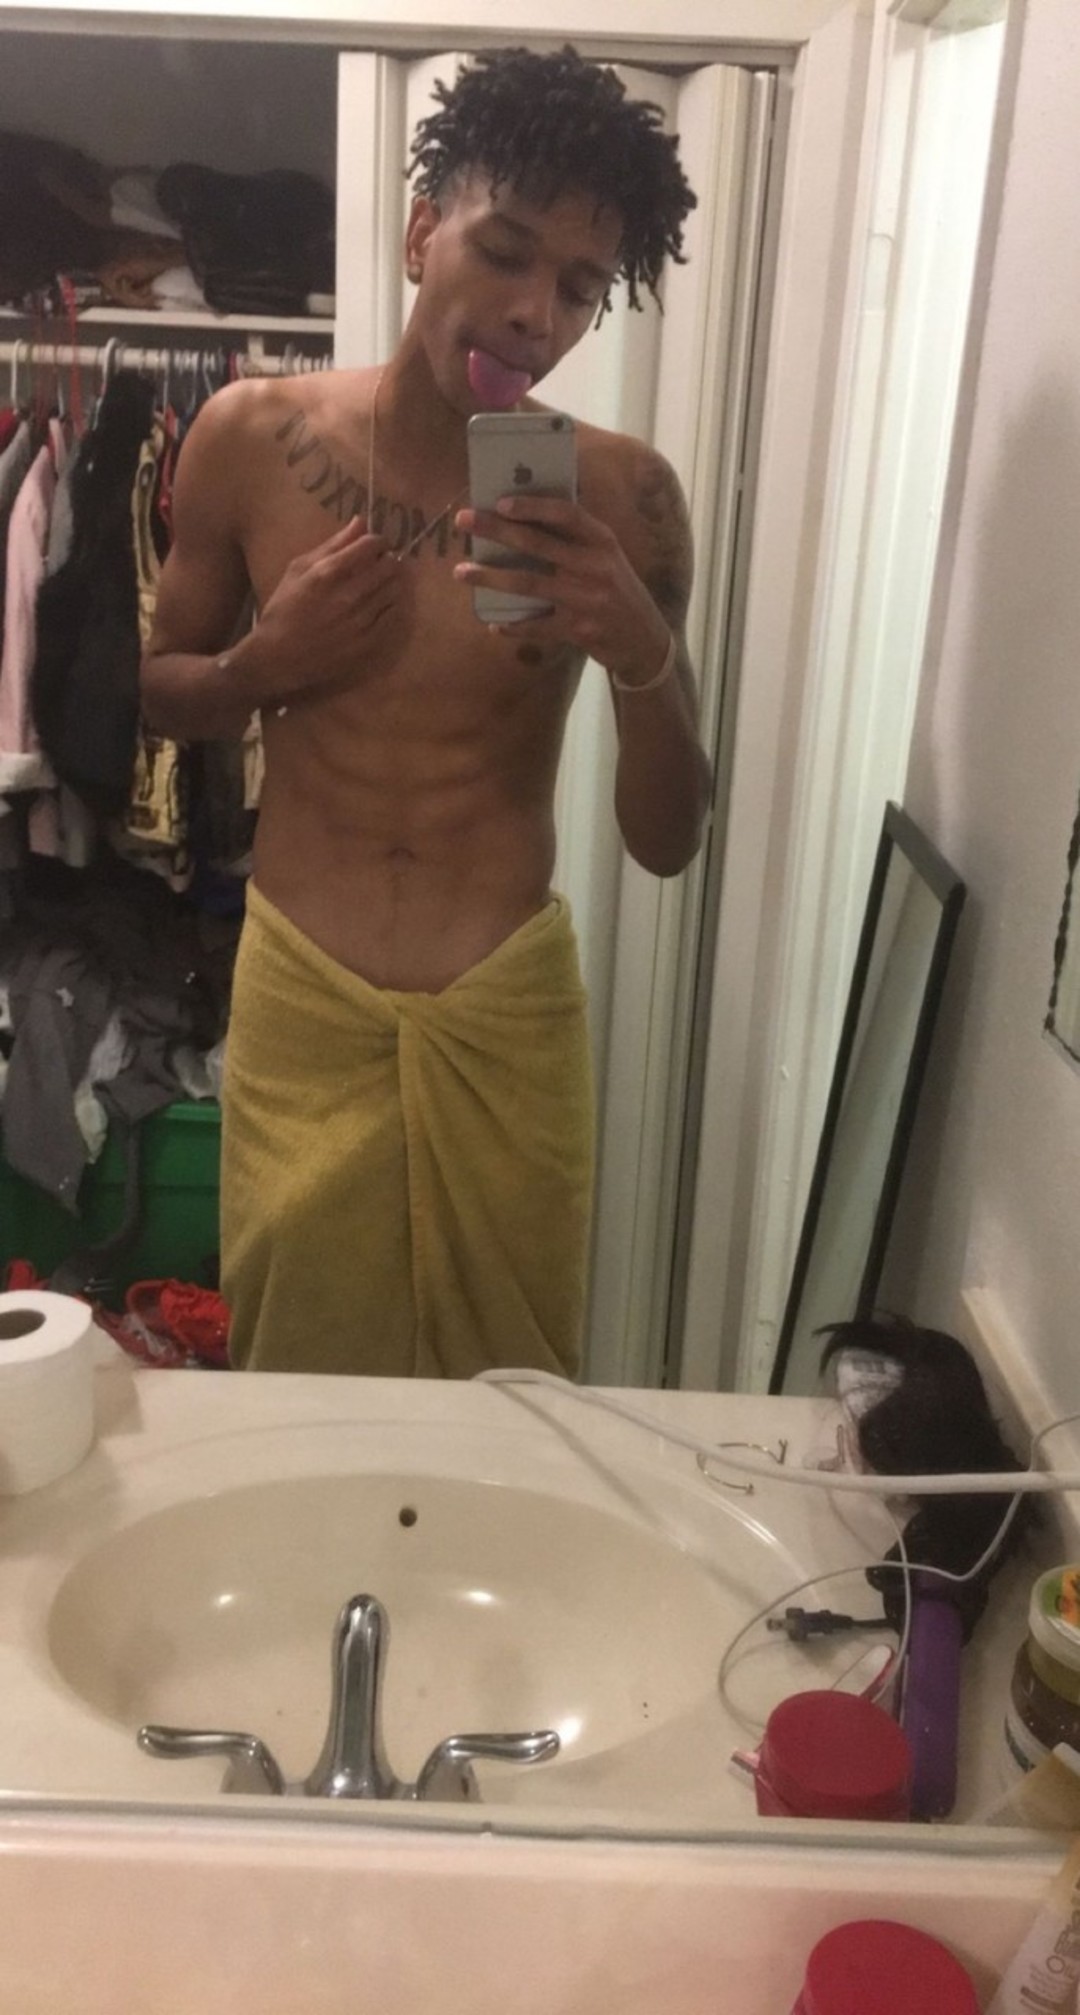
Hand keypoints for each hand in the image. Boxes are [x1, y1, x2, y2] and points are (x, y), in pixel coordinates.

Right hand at [246, 517, 405, 706]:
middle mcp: (349, 594)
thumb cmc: (284, 609)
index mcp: (329, 572)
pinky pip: (394, 615)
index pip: (371, 544)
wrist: (279, 657)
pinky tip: (380, 605)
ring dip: (391, 582)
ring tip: (379, 585)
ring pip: (395, 589)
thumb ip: (332, 544)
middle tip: (378, 565)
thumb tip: (361, 522)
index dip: (376, 542)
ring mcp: (361, 620)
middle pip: (389, 565)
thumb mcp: (298, 569)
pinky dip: (391, 605)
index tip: (373, 546)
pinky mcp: (369, 641)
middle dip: (386, 560)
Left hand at [453, 496, 670, 685]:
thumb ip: (576, 538)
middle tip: (463, 520)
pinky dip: (513, 625)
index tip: (501, 501)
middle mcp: (595, 566)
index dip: (533, 507)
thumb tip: (528, 515)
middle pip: (537, 544)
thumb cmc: (618, 590)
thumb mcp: (608, 557)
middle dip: (495, 530)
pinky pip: (536, 625)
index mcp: (602, 541)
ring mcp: (585, 599)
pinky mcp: (577, 629)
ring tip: (461, 571)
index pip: (566, 514)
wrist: (645, 639)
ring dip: (490, 577)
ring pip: (528, 584)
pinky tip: (494, 623)